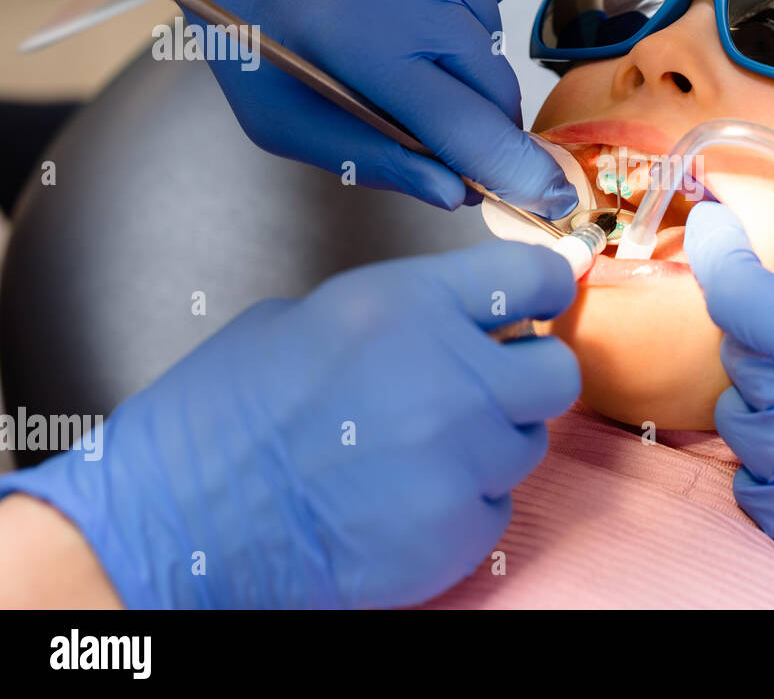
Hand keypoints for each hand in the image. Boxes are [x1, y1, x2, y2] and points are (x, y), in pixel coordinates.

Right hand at [0, 241, 579, 607]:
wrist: (177, 519)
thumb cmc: (225, 412)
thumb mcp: (310, 318)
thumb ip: (407, 313)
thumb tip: (466, 320)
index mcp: (410, 306)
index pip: (534, 278)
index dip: (546, 289)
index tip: (543, 300)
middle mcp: (452, 380)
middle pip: (558, 373)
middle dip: (529, 378)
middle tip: (487, 388)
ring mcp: (460, 462)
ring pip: (527, 445)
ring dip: (491, 444)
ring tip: (419, 451)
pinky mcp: (455, 533)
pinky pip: (495, 509)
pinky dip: (463, 506)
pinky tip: (404, 501)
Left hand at [123, 0, 575, 216]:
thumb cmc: (254, 16)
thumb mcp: (280, 113)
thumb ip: (369, 159)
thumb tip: (457, 193)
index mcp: (365, 44)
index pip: (470, 128)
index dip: (515, 172)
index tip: (553, 198)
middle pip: (495, 86)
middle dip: (475, 111)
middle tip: (426, 96)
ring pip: (492, 29)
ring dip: (456, 40)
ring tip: (392, 11)